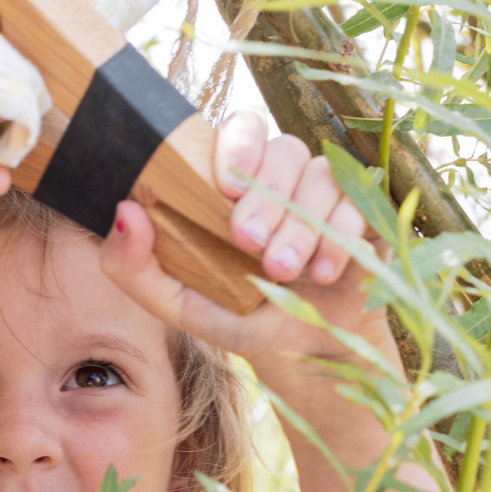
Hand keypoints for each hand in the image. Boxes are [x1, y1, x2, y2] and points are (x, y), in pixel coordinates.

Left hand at [98, 109, 381, 381]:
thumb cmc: (240, 321)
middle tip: (251, 246)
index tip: (226, 188)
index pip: (242, 131)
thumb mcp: (179, 305)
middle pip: (285, 150)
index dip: (238, 148)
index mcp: (239, 185)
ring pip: (322, 176)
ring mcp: (330, 196)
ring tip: (285, 272)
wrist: (309, 360)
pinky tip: (324, 273)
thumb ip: (136, 267)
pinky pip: (361, 201)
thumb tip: (123, 209)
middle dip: (268, 198)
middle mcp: (286, 180)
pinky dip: (341, 236)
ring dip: (302, 224)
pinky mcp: (367, 216)